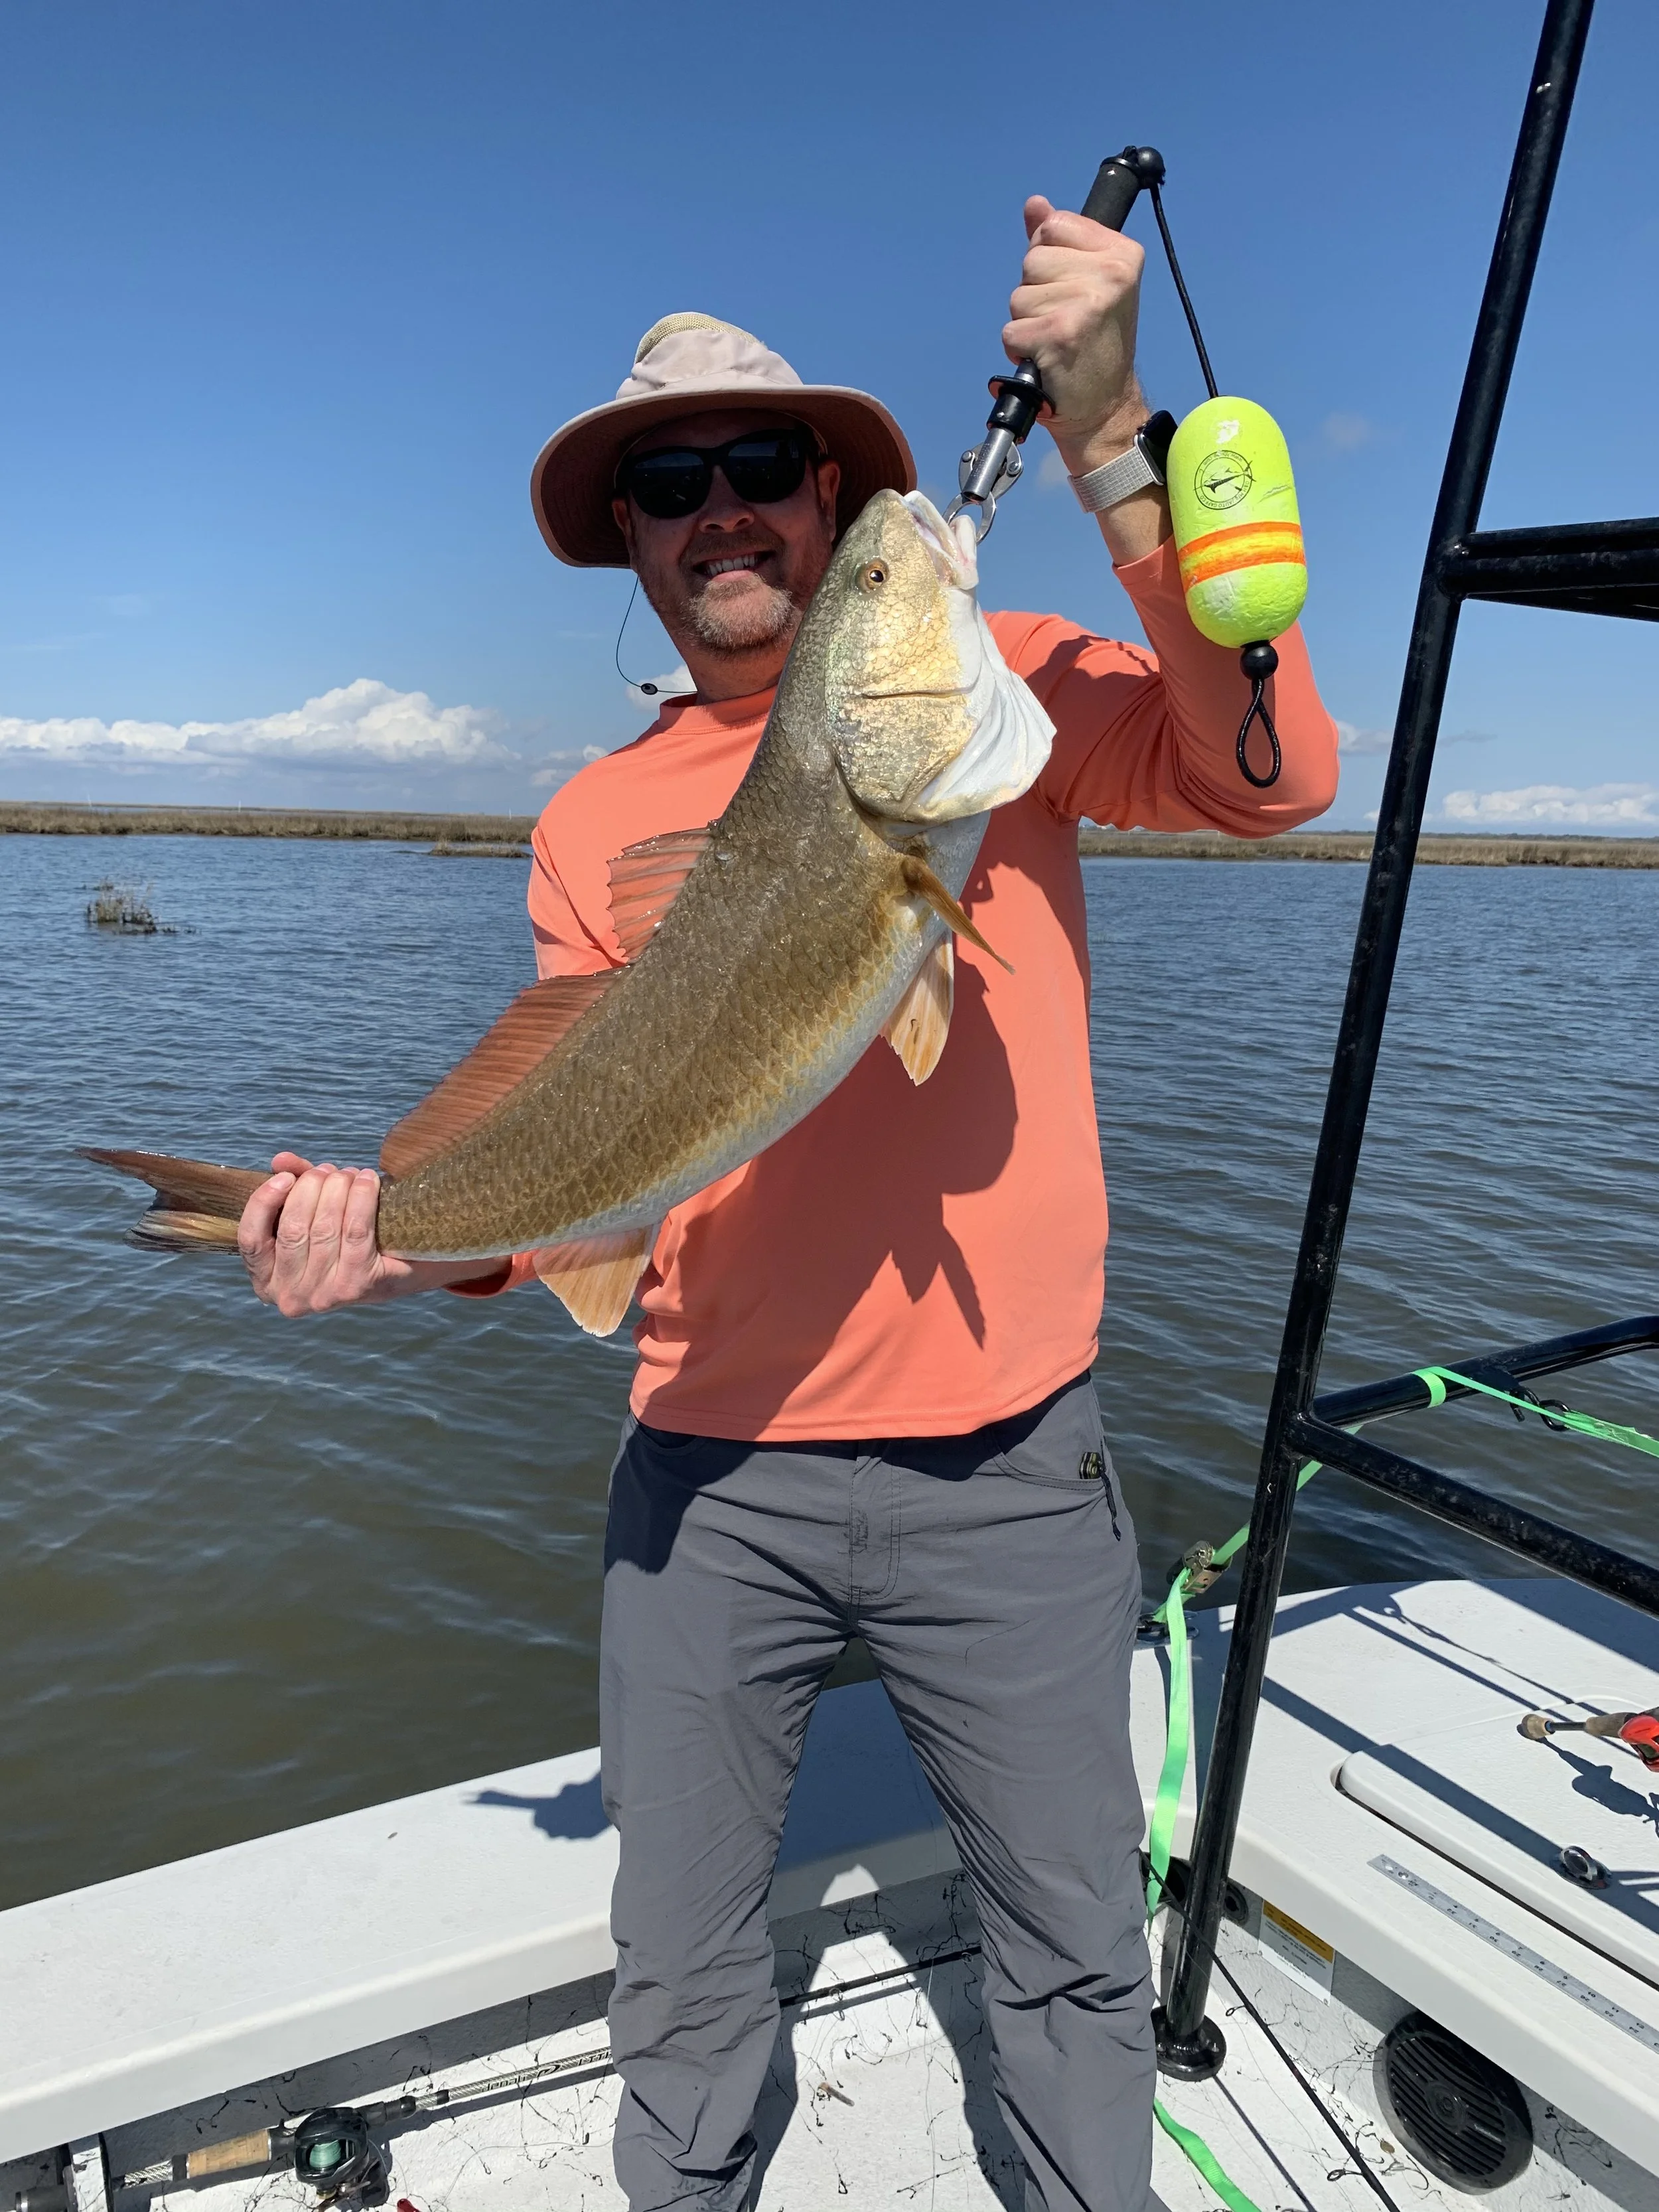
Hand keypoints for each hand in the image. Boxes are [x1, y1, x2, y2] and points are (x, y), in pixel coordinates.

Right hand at [238, 1151, 498, 1313]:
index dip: (264, 1202)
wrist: (399, 1268)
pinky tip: (367, 1180)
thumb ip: (291, 1187)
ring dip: (338, 1190)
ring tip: (349, 1173)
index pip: (251, 1239)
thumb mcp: (311, 1214)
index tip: (285, 1177)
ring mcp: (323, 1296)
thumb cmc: (344, 1239)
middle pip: (293, 1229)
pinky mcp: (356, 1287)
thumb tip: (281, 1160)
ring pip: (325, 1228)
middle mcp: (290, 1296)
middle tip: (328, 1171)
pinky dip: (361, 1199)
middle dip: (311, 1189)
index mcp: (267, 1280)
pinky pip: (355, 1231)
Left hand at [1004, 195, 1147, 474]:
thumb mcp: (1090, 282)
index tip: (1072, 288)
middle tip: (1065, 320)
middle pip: (1031, 259)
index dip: (1049, 259)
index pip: (1053, 226)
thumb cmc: (1096, 343)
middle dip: (1036, 292)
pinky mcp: (1058, 334)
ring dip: (1028, 322)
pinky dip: (1020, 349)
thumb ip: (1060, 241)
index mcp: (1121, 253)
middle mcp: (1109, 274)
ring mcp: (1085, 303)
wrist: (1106, 406)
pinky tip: (1047, 358)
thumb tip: (1034, 204)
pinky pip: (1011, 329)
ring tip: (1057, 339)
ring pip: (1018, 295)